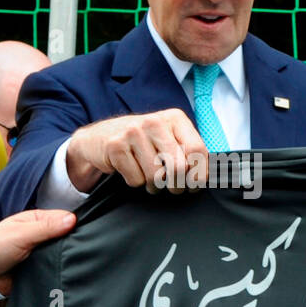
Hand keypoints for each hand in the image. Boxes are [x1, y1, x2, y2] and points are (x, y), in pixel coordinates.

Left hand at [0, 209, 76, 294]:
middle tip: (81, 252)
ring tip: (74, 264)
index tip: (83, 235)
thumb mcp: (21, 234)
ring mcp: (43, 252)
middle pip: (67, 236)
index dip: (74, 225)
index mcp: (37, 220)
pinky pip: (56, 268)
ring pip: (64, 253)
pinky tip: (67, 273)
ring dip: (66, 258)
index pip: (64, 218)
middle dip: (73, 243)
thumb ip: (46, 227)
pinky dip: (60, 270)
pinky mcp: (41, 269)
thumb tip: (73, 220)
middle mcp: (42, 235)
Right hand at [66, 109, 207, 193]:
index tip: (194, 185)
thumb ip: (187, 152)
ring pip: (156, 176)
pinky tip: (132, 171)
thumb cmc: (141, 143)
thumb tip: (207, 175)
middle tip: (172, 188)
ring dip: (154, 186)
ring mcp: (133, 132)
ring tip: (150, 179)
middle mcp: (155, 121)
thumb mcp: (168, 139)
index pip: (198, 150)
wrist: (99, 138)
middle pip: (179, 167)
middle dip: (177, 185)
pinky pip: (136, 179)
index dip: (199, 174)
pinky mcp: (115, 146)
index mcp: (174, 118)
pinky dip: (136, 182)